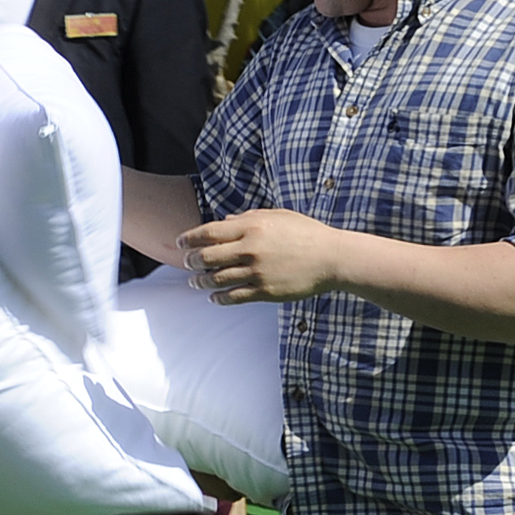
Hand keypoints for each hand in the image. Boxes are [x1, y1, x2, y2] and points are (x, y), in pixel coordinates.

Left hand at [179, 209, 345, 303]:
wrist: (333, 258)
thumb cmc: (306, 233)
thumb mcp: (278, 216)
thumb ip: (248, 217)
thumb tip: (224, 221)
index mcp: (252, 227)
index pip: (208, 232)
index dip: (189, 238)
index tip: (180, 243)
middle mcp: (251, 249)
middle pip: (206, 257)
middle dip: (191, 261)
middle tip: (187, 263)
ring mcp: (257, 271)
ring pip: (216, 279)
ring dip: (200, 281)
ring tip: (195, 282)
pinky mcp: (265, 291)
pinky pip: (233, 297)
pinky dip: (218, 298)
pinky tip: (214, 296)